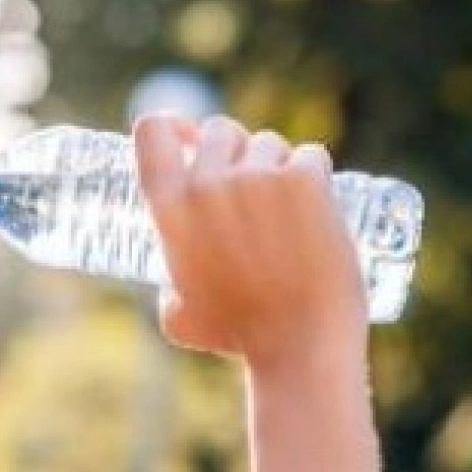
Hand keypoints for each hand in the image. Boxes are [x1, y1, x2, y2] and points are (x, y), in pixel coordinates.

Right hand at [132, 113, 368, 368]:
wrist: (299, 345)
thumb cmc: (237, 336)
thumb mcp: (177, 313)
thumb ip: (169, 284)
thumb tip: (174, 283)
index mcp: (168, 207)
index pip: (153, 130)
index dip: (172, 126)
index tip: (187, 137)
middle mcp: (206, 183)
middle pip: (219, 130)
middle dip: (234, 150)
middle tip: (252, 185)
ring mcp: (257, 177)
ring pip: (268, 142)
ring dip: (277, 164)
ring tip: (288, 207)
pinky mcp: (305, 180)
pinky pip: (311, 154)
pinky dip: (315, 173)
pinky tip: (318, 201)